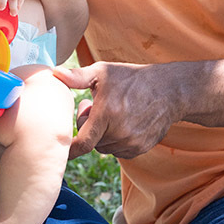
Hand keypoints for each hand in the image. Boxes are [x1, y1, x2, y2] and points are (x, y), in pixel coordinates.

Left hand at [55, 62, 181, 158]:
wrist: (168, 90)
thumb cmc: (131, 78)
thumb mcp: (103, 72)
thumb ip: (77, 76)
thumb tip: (54, 73)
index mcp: (107, 114)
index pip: (83, 143)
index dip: (70, 149)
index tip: (60, 150)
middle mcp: (120, 132)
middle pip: (92, 142)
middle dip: (88, 128)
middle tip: (93, 108)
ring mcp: (132, 142)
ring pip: (105, 147)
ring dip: (102, 135)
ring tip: (110, 114)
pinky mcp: (141, 148)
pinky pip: (119, 151)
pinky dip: (116, 141)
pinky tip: (121, 123)